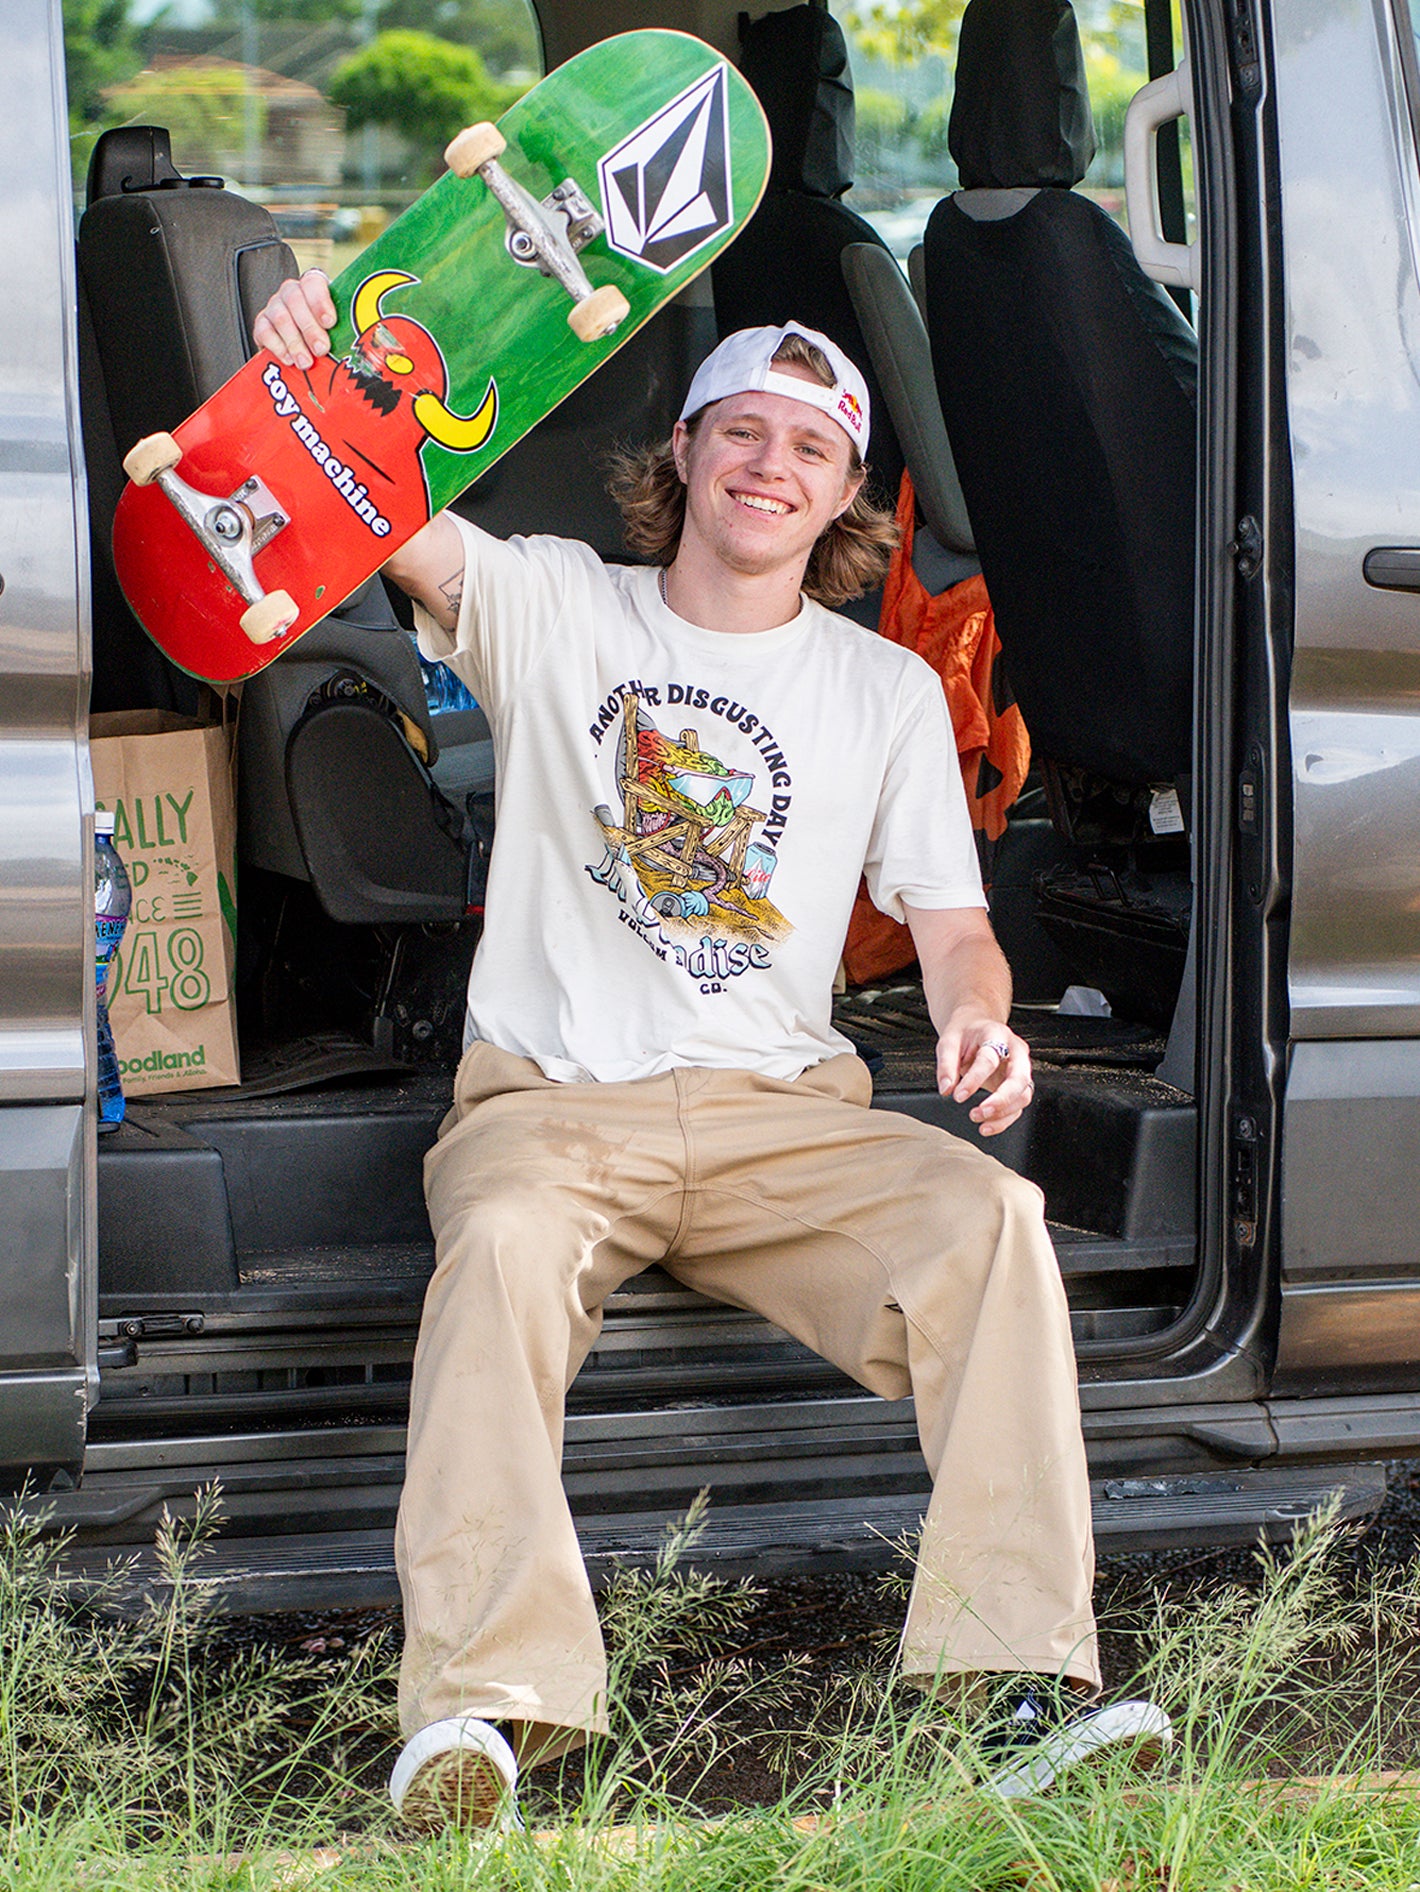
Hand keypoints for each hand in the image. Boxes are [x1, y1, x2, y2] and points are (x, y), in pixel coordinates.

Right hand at [252, 268, 336, 369]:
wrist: (303, 347)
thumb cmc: (325, 336)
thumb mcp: (338, 330)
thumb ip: (343, 333)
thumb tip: (356, 347)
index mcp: (313, 288)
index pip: (313, 284)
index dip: (321, 302)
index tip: (330, 323)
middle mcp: (291, 293)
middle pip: (295, 301)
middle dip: (310, 328)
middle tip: (321, 349)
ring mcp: (274, 306)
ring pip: (281, 318)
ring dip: (295, 343)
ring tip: (306, 362)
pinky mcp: (262, 324)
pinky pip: (264, 332)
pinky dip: (278, 347)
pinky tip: (289, 359)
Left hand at [937, 1011, 1033, 1135]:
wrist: (976, 1027)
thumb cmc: (964, 1034)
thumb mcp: (948, 1042)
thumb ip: (946, 1065)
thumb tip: (946, 1089)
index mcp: (996, 1034)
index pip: (989, 1060)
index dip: (974, 1080)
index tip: (958, 1096)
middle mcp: (1015, 1051)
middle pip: (1019, 1078)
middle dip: (1001, 1100)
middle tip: (980, 1112)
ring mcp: (1020, 1069)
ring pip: (1023, 1095)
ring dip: (1002, 1113)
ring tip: (977, 1119)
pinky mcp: (1018, 1086)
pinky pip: (1017, 1107)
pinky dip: (1004, 1120)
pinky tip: (986, 1126)